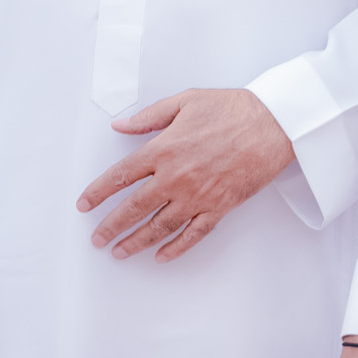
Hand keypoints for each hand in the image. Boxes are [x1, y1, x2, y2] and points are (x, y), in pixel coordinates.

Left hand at [76, 87, 294, 261]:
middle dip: (111, 226)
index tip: (84, 205)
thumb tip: (119, 126)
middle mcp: (175, 177)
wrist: (273, 124)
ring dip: (136, 242)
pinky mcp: (220, 206)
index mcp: (163, 150)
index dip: (98, 192)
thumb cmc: (232, 108)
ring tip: (119, 253)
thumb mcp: (185, 100)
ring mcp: (197, 196)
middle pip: (134, 208)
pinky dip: (176, 248)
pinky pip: (193, 234)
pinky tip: (161, 257)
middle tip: (97, 240)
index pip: (120, 176)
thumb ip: (149, 116)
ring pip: (159, 226)